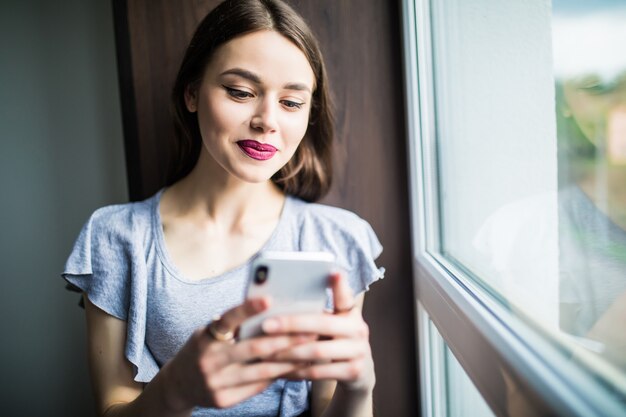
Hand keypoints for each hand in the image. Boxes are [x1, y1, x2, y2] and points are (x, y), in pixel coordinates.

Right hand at [159, 298, 312, 410]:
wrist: (178, 384)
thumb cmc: (203, 349)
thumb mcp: (208, 334)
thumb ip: (232, 327)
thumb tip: (270, 311)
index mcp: (205, 337)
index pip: (228, 319)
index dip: (248, 308)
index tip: (268, 298)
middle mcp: (207, 360)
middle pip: (253, 348)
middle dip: (285, 339)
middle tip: (309, 330)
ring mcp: (214, 383)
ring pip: (260, 370)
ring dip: (288, 360)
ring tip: (309, 350)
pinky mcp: (222, 400)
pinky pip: (256, 387)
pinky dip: (277, 376)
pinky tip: (294, 368)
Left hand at [261, 273, 375, 392]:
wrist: (357, 371)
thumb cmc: (334, 339)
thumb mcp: (331, 322)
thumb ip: (315, 311)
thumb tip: (279, 299)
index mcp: (351, 312)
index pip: (345, 296)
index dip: (340, 285)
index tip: (332, 271)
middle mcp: (359, 329)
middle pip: (323, 324)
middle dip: (291, 324)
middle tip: (266, 325)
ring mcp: (359, 352)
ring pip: (317, 352)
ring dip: (288, 352)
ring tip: (266, 351)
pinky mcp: (354, 372)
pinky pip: (318, 373)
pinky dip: (296, 371)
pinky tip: (279, 369)